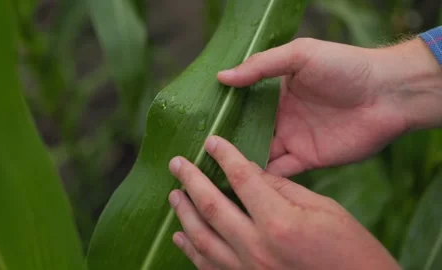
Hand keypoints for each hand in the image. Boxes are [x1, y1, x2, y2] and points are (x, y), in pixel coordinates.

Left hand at [168, 136, 399, 269]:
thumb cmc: (349, 249)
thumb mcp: (322, 209)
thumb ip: (282, 189)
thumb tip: (250, 170)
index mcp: (279, 222)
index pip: (242, 178)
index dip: (225, 155)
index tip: (212, 141)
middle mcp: (256, 247)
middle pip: (211, 206)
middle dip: (190, 180)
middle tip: (176, 163)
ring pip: (202, 237)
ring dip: (184, 212)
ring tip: (174, 194)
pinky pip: (207, 265)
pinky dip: (191, 249)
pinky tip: (181, 235)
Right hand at [217, 37, 441, 176]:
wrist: (387, 93)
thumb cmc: (344, 66)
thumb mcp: (300, 55)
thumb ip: (260, 66)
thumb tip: (222, 77)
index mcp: (277, 93)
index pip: (243, 105)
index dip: (224, 114)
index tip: (199, 122)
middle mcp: (281, 118)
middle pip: (247, 133)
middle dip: (227, 143)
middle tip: (198, 153)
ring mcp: (293, 140)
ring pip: (259, 155)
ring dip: (240, 163)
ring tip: (212, 172)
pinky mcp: (308, 159)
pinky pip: (280, 172)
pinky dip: (263, 179)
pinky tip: (241, 183)